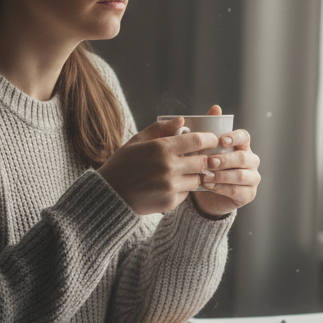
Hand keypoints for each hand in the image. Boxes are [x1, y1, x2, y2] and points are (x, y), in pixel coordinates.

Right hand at [97, 116, 222, 215]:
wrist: (110, 195)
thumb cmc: (123, 164)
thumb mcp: (137, 140)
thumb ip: (161, 128)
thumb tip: (182, 120)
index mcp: (161, 148)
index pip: (198, 141)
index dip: (209, 138)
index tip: (212, 139)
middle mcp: (169, 167)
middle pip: (203, 161)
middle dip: (207, 158)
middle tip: (205, 156)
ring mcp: (170, 186)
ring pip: (198, 179)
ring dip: (195, 174)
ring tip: (185, 171)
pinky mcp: (170, 202)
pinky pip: (187, 193)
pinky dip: (183, 188)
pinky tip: (170, 185)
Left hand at [190, 105, 260, 218]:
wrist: (205, 195)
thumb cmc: (206, 167)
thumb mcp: (205, 149)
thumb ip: (210, 129)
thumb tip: (216, 108)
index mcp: (242, 146)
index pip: (244, 137)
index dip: (235, 137)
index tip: (221, 140)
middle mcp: (251, 161)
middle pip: (243, 157)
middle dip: (225, 159)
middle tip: (209, 161)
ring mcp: (252, 178)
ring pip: (240, 175)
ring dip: (221, 175)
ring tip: (205, 176)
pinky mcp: (248, 194)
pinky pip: (237, 191)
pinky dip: (221, 188)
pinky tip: (208, 186)